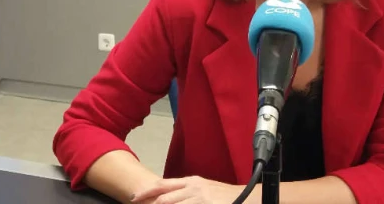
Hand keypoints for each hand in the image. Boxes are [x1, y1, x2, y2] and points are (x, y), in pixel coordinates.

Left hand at [130, 176, 245, 203]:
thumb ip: (187, 193)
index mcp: (191, 182)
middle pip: (163, 195)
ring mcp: (199, 198)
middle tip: (134, 203)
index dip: (147, 191)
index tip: (134, 197)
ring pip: (170, 203)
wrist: (249, 199)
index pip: (163, 184)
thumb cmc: (225, 197)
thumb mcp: (204, 190)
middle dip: (148, 200)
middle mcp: (193, 188)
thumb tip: (169, 199)